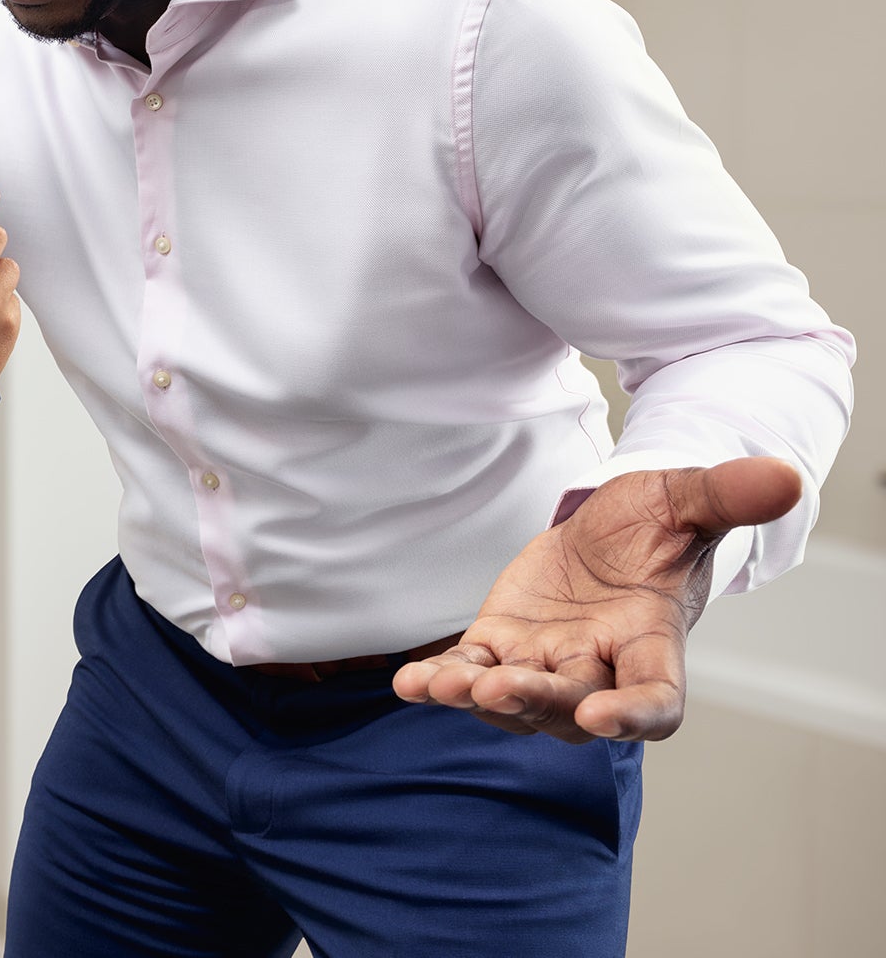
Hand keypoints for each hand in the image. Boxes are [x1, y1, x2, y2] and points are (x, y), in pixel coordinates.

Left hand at [393, 458, 803, 742]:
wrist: (608, 530)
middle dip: (537, 701)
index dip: (633, 715)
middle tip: (501, 688)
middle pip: (572, 707)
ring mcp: (546, 664)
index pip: (656, 700)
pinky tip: (408, 683)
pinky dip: (440, 681)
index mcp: (652, 643)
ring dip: (479, 697)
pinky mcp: (500, 648)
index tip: (603, 719)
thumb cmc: (654, 524)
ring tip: (443, 686)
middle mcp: (599, 669)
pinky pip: (469, 673)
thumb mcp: (682, 499)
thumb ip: (725, 495)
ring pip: (515, 700)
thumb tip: (788, 477)